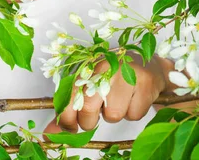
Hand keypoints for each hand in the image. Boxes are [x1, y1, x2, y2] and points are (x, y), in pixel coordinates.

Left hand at [43, 52, 168, 135]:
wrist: (149, 65)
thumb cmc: (114, 77)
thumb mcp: (89, 86)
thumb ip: (70, 109)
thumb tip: (50, 134)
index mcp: (88, 65)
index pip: (69, 94)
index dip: (66, 117)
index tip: (69, 127)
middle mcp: (104, 65)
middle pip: (88, 108)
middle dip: (89, 121)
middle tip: (95, 115)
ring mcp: (126, 73)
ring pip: (113, 115)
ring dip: (114, 115)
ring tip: (118, 100)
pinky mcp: (145, 83)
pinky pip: (133, 115)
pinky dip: (133, 113)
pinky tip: (134, 98)